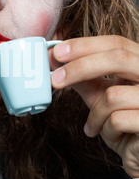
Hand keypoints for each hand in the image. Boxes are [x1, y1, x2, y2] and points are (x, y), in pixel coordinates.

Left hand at [51, 35, 138, 178]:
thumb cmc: (124, 124)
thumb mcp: (101, 96)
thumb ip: (84, 77)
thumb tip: (55, 60)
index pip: (117, 43)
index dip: (85, 45)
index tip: (57, 53)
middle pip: (118, 58)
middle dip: (80, 67)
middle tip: (55, 79)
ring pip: (113, 95)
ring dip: (95, 114)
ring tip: (93, 125)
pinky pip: (117, 120)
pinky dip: (104, 129)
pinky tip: (110, 135)